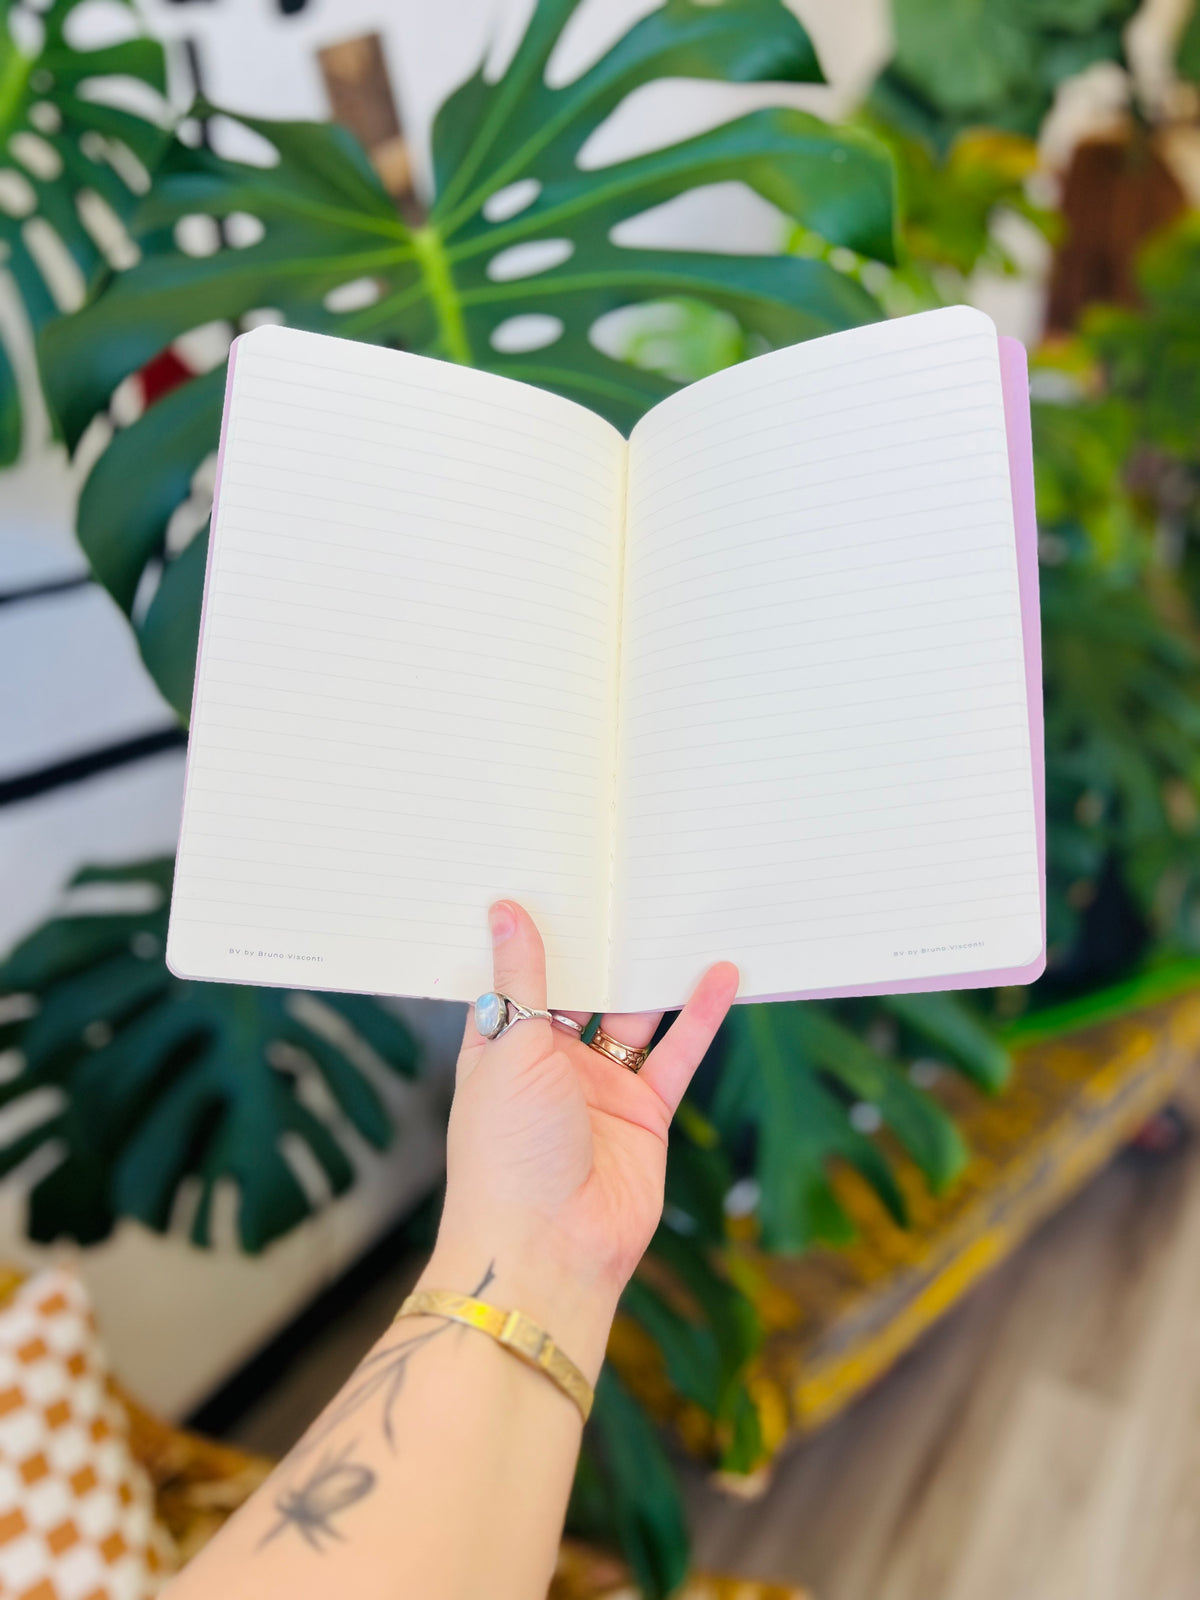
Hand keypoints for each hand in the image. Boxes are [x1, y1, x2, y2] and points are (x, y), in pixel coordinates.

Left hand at [420, 900, 738, 1379]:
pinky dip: (698, 1017)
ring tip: (681, 914)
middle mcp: (548, 1065)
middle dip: (601, 947)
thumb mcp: (511, 1048)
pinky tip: (720, 974)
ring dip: (653, 975)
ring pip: (633, 1018)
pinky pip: (676, 1056)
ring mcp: (598, 1091)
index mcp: (499, 1048)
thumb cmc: (507, 1153)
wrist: (547, 1251)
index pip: (518, 979)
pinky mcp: (644, 1115)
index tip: (552, 875)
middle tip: (627, 881)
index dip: (535, 934)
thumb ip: (524, 979)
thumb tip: (507, 908)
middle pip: (582, 992)